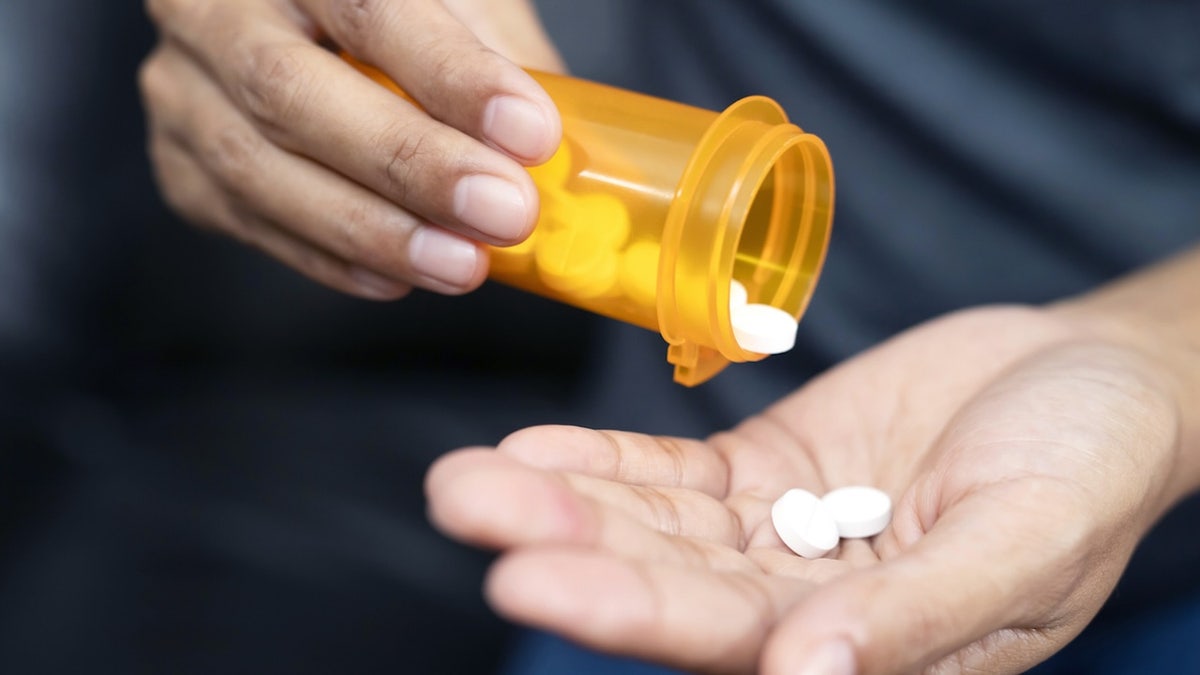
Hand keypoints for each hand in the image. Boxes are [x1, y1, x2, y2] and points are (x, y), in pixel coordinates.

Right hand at [140, 0, 563, 298]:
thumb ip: (499, 58)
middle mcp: (210, 7)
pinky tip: (398, 277)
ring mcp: (183, 87)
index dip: (449, 72)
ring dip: (372, 229)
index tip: (530, 132)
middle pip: (291, 89)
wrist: (300, 23)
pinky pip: (248, 220)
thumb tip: (564, 154)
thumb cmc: (404, 11)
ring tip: (464, 264)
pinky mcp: (179, 163)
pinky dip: (329, 257)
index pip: (366, 4)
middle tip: (506, 213)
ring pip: (256, 167)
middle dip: (410, 163)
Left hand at [426, 305, 1188, 673]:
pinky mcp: (766, 469)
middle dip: (564, 546)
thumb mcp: (1024, 544)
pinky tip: (532, 449)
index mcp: (867, 652)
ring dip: (562, 499)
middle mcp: (802, 605)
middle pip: (665, 582)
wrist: (1093, 377)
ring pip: (653, 526)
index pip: (730, 642)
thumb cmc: (1087, 467)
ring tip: (464, 481)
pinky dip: (606, 462)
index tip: (529, 578)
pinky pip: (673, 473)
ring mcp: (776, 534)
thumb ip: (916, 618)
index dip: (631, 610)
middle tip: (464, 507)